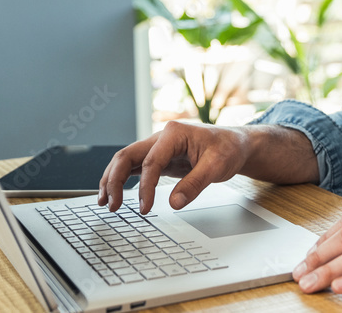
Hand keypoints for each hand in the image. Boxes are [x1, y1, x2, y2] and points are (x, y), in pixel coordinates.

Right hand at [97, 121, 251, 213]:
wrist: (236, 144)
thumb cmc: (228, 148)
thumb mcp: (217, 167)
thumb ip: (195, 184)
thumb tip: (174, 203)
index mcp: (174, 133)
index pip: (150, 162)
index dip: (145, 187)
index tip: (145, 208)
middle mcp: (161, 138)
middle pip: (127, 156)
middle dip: (114, 180)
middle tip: (111, 205)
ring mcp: (158, 147)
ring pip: (126, 160)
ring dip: (112, 180)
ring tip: (105, 202)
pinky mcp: (159, 158)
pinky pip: (135, 167)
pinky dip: (122, 180)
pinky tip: (114, 194)